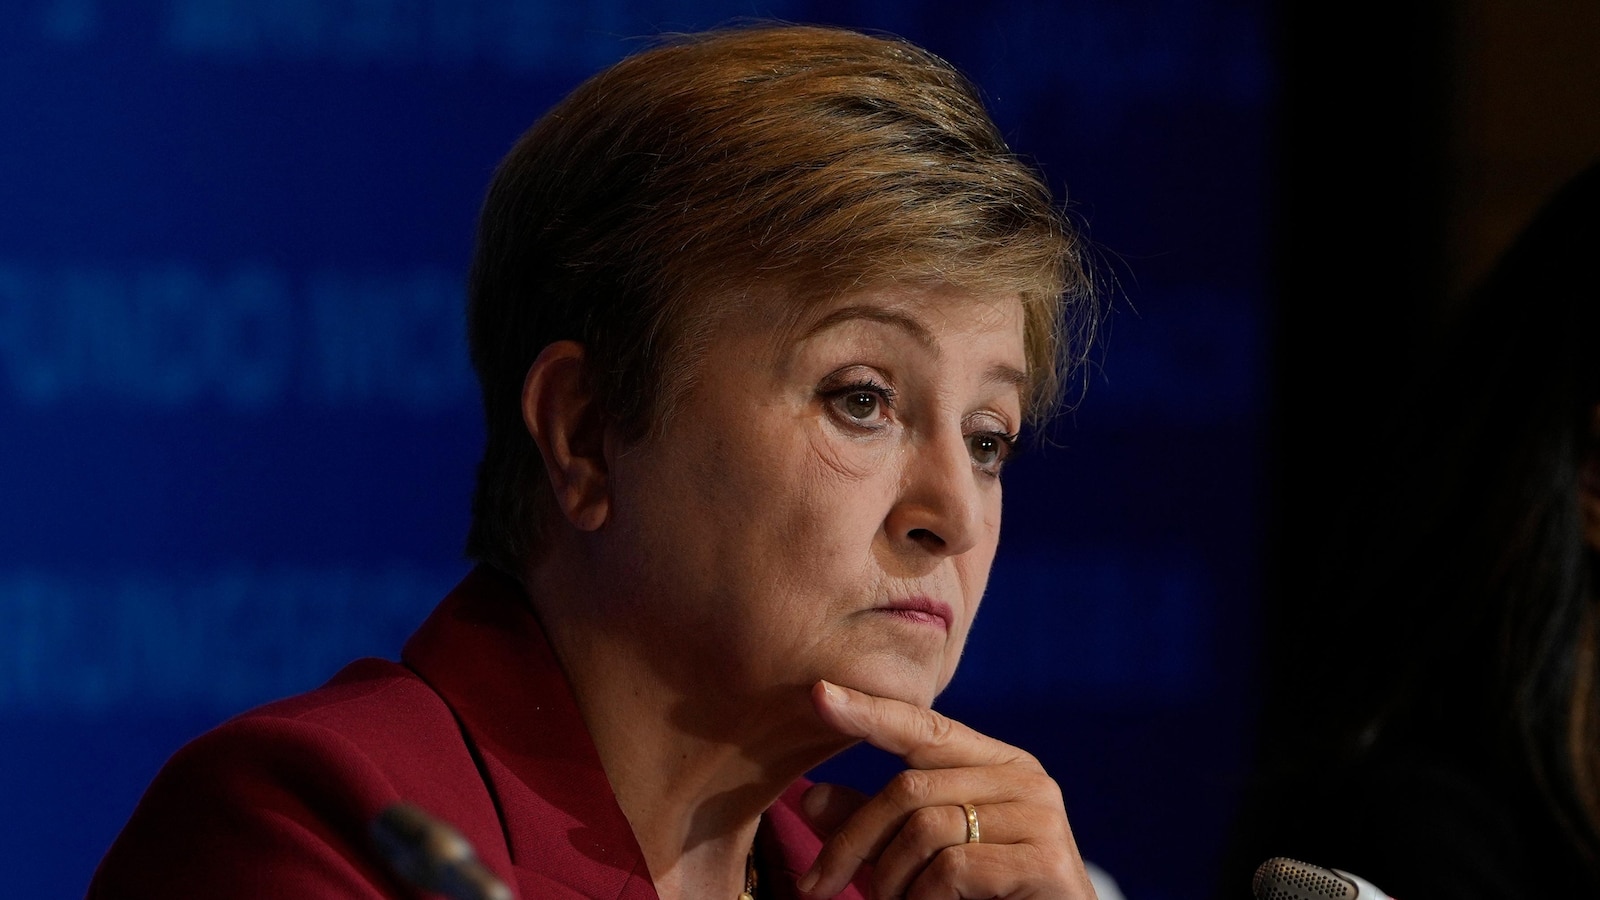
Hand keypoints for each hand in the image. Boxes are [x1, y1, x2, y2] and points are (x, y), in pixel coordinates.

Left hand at [797, 680, 1096, 899]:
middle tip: (819, 885)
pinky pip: (952, 868)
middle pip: (909, 787)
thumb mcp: (919, 857)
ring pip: (924, 828)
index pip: (925, 726)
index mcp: (997, 764)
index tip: (818, 693)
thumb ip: (875, 827)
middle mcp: (1025, 778)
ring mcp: (1040, 817)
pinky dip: (923, 898)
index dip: (870, 709)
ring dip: (890, 880)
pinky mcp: (1046, 861)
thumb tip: (809, 798)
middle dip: (854, 841)